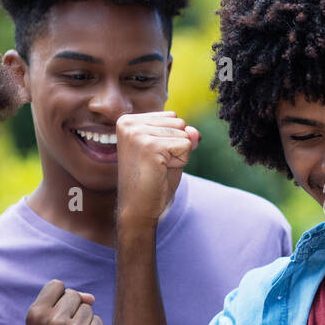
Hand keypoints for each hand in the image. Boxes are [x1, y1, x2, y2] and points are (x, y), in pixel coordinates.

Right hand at [24, 279, 106, 324]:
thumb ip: (62, 303)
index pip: (56, 285)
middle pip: (74, 295)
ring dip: (82, 322)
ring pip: (87, 309)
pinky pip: (98, 321)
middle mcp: (54, 321)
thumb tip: (91, 298)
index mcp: (36, 315)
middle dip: (71, 310)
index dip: (58, 298)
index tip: (54, 314)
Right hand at [115, 111, 200, 227]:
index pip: (171, 117)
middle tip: (156, 164)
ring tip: (158, 167)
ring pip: (184, 134)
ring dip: (178, 155)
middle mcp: (129, 123)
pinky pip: (185, 146)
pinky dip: (180, 161)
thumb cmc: (152, 180)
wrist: (138, 208)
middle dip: (176, 146)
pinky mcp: (150, 146)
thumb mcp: (170, 150)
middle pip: (179, 122)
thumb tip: (196, 132)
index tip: (153, 156)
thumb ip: (184, 135)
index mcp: (128, 120)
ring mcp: (137, 134)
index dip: (171, 140)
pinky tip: (161, 171)